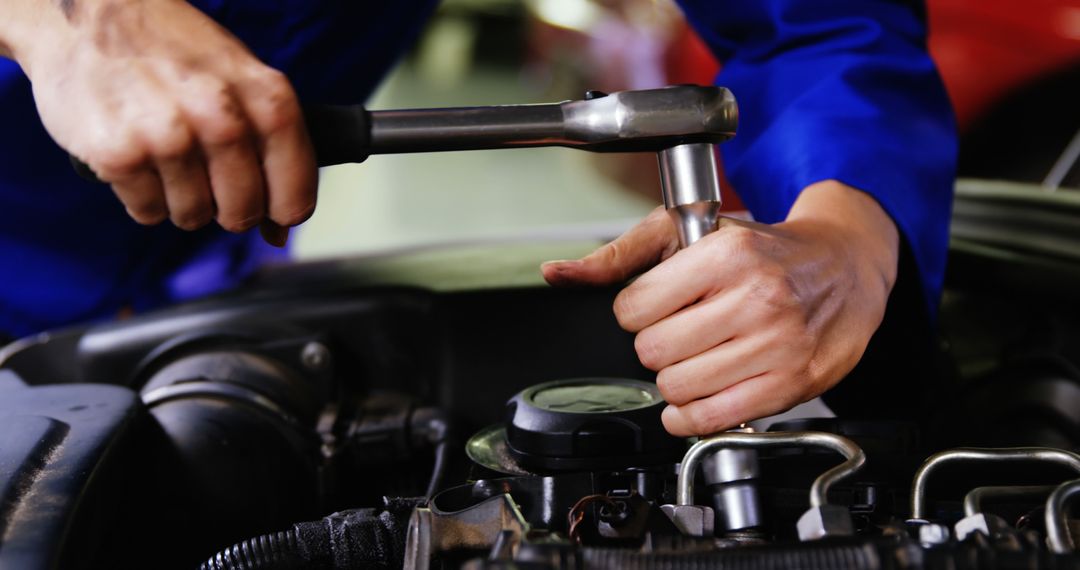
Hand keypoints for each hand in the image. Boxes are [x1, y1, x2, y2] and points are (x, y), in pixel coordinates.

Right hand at [0, 0, 315, 244]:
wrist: (86, 12)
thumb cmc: (173, 50)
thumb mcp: (239, 79)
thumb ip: (271, 146)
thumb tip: (279, 229)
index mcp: (266, 99)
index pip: (295, 196)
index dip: (283, 213)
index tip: (271, 213)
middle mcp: (221, 117)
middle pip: (242, 213)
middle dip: (227, 206)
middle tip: (205, 172)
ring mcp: (168, 136)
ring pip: (193, 216)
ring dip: (180, 197)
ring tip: (164, 150)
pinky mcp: (119, 154)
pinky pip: (148, 211)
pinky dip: (141, 194)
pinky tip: (136, 151)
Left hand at [542, 181, 898, 435]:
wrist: (846, 267)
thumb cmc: (762, 249)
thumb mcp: (688, 233)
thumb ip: (617, 257)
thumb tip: (557, 272)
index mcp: (725, 254)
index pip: (635, 307)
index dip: (634, 311)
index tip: (653, 307)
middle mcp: (755, 297)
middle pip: (653, 350)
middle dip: (654, 345)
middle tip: (678, 333)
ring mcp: (776, 343)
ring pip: (678, 387)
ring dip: (674, 379)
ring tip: (695, 358)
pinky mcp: (791, 383)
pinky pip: (713, 418)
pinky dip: (690, 416)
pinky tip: (695, 398)